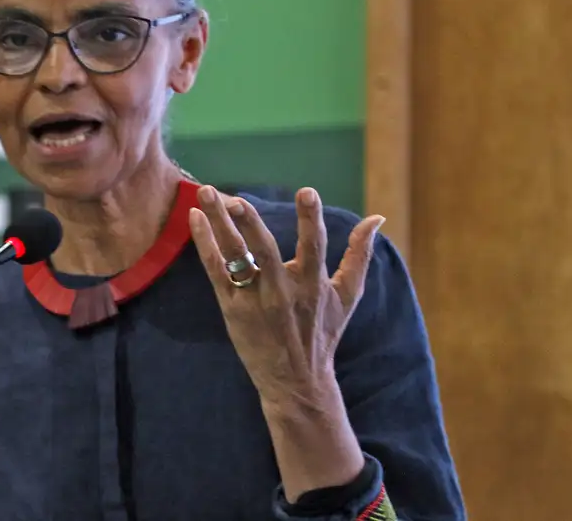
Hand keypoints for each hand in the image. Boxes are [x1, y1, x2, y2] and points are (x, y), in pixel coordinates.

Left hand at [188, 185, 384, 406]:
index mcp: (313, 285)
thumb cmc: (322, 334)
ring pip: (235, 256)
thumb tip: (376, 219)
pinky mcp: (231, 307)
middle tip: (238, 200)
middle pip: (266, 250)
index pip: (314, 246)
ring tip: (206, 194)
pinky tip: (195, 219)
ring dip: (220, 224)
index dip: (311, 219)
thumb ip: (359, 256)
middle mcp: (282, 291)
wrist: (295, 381)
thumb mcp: (348, 297)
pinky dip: (204, 244)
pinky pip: (215, 270)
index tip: (307, 191)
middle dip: (252, 224)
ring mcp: (254, 299)